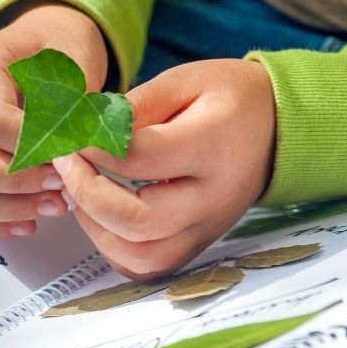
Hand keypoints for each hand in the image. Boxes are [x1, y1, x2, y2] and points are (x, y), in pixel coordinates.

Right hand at [0, 0, 108, 236]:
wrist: (47, 42)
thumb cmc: (62, 47)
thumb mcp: (75, 56)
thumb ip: (73, 99)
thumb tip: (77, 150)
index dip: (29, 147)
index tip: (68, 157)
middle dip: (16, 183)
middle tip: (61, 186)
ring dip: (9, 208)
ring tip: (56, 206)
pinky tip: (32, 224)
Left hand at [54, 59, 275, 280]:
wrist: (279, 130)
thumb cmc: (230, 99)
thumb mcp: (186, 80)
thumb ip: (137, 104)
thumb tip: (88, 128)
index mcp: (212, 147)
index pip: (141, 159)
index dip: (94, 148)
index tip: (74, 134)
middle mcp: (212, 199)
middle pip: (139, 221)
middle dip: (87, 194)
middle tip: (67, 165)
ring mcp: (206, 230)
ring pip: (140, 256)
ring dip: (96, 228)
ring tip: (82, 192)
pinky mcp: (197, 246)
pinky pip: (147, 267)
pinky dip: (114, 248)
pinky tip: (102, 216)